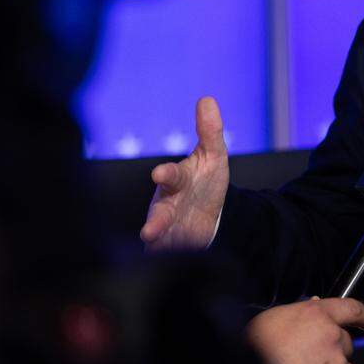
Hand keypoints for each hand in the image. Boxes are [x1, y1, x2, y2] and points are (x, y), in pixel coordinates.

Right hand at [139, 97, 228, 250]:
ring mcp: (168, 228)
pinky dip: (168, 259)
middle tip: (149, 231)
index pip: (172, 176)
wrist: (207, 214)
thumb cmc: (204, 181)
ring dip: (160, 246)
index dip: (167, 174)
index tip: (160, 173)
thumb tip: (207, 99)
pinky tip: (170, 264)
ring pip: (160, 239)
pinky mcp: (172, 248)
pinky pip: (167, 256)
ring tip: (157, 253)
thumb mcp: (213, 156)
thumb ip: (210, 131)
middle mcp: (167, 205)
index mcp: (177, 180)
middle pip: (159, 214)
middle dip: (156, 222)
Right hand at [246, 297, 363, 363]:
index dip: (363, 315)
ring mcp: (335, 359)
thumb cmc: (256, 347)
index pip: (350, 307)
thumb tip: (314, 306)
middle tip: (312, 358)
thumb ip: (300, 313)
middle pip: (346, 340)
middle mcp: (330, 334)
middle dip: (335, 349)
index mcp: (314, 314)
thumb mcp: (274, 320)